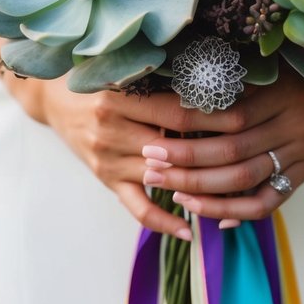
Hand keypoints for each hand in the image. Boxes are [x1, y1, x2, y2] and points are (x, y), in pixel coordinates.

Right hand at [1, 71, 255, 239]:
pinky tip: (189, 230)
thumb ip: (159, 80)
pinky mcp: (105, 180)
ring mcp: (107, 160)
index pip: (176, 112)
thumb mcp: (123, 73)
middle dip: (214, 151)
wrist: (53, 97)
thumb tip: (212, 83)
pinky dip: (163, 221)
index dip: (213, 116)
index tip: (245, 115)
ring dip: (196, 186)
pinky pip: (138, 208)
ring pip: (161, 178)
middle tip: (250, 151)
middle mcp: (111, 131)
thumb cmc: (95, 77)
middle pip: (173, 147)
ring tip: (233, 190)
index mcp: (119, 98)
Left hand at [140, 49, 303, 224]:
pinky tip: (211, 216)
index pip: (228, 118)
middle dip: (186, 164)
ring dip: (205, 192)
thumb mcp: (269, 66)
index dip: (189, 131)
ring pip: (248, 181)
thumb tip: (176, 95)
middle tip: (151, 169)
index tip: (156, 137)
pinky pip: (271, 201)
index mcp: (283, 92)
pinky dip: (239, 212)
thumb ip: (231, 81)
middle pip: (233, 153)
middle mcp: (297, 124)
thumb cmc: (296, 70)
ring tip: (173, 192)